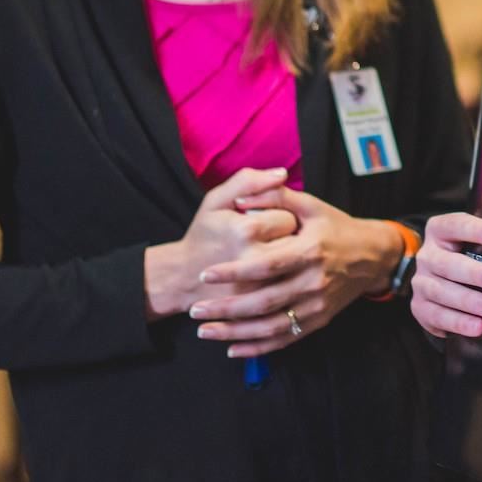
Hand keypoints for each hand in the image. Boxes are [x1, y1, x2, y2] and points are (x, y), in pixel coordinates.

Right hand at [144, 167, 297, 319]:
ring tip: (276, 256)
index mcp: (246, 230)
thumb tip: (282, 173)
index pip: (289, 218)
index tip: (271, 220)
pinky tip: (278, 275)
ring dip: (292, 263)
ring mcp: (259, 288)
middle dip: (291, 239)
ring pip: (296, 271)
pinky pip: (288, 294)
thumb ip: (249, 181)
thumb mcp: (216, 200)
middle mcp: (255, 260)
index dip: (283, 216)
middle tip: (275, 239)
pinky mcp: (259, 308)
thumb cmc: (204, 234)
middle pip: (298, 245)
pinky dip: (288, 283)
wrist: (183, 278)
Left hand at [189, 189, 403, 356]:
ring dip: (235, 332)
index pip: (266, 265)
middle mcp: (313, 281)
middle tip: (195, 310)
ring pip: (271, 326)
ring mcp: (317, 305)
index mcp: (310, 251)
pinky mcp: (319, 320)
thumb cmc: (337, 227)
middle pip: (264, 302)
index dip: (234, 271)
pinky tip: (232, 348)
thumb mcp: (312, 205)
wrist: (373, 255)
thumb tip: (241, 197)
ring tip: (204, 331)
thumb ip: (277, 198)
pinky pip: (285, 338)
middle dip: (226, 309)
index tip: (206, 274)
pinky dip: (258, 347)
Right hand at [409, 212, 481, 337]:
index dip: (475, 229)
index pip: (454, 225)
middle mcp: (427, 255)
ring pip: (440, 291)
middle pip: (446, 263)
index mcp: (439, 231)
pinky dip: (458, 322)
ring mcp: (420, 282)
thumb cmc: (467, 255)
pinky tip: (477, 327)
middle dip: (473, 272)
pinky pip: (437, 316)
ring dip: (467, 300)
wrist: (438, 282)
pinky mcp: (420, 308)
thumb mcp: (473, 240)